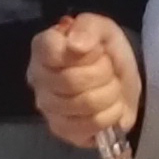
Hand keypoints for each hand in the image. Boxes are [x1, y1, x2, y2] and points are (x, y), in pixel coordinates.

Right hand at [32, 14, 142, 147]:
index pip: (52, 50)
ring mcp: (47, 108)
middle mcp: (38, 79)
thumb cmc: (105, 51)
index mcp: (42, 48)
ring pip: (86, 103)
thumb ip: (88, 28)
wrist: (121, 80)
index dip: (84, 51)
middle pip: (72, 80)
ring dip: (111, 94)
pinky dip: (111, 115)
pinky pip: (91, 125)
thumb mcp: (102, 28)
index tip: (97, 49)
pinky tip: (110, 107)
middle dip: (104, 73)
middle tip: (109, 70)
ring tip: (111, 87)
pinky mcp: (62, 130)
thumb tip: (76, 45)